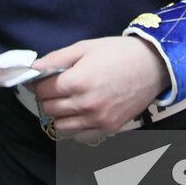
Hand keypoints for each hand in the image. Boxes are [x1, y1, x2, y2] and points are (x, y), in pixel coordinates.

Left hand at [31, 37, 168, 142]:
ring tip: (68, 101)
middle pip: (49, 109)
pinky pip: (79, 136)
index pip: (42, 91)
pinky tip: (80, 113)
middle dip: (47, 98)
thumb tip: (32, 69)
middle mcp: (85, 105)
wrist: (153, 66)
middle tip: (55, 88)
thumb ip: (55, 59)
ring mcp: (97, 120)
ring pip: (61, 126)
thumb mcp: (84, 48)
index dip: (38, 84)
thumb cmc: (118, 53)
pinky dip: (75, 127)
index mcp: (78, 82)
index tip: (41, 80)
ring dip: (59, 114)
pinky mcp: (109, 128)